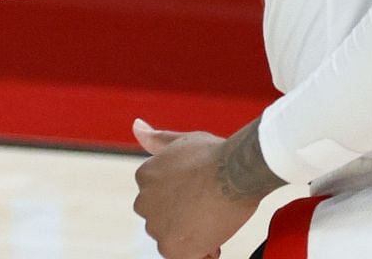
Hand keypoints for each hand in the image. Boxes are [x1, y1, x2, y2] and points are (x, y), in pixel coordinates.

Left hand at [131, 120, 268, 258]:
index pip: (158, 198)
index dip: (182, 201)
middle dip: (182, 220)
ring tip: (214, 224)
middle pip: (162, 220)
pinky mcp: (173, 247)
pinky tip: (214, 242)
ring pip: (171, 239)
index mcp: (144, 176)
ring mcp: (157, 226)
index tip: (201, 196)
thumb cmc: (214, 155)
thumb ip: (157, 140)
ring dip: (190, 237)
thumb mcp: (182, 141)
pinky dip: (199, 253)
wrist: (235, 171)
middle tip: (209, 212)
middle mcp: (144, 202)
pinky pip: (181, 258)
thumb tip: (136, 126)